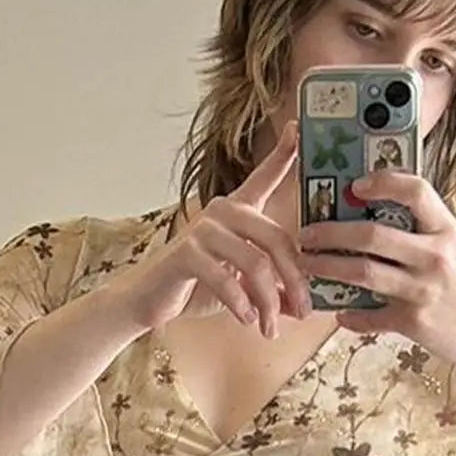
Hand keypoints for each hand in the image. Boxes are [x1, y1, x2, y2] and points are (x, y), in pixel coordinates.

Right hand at [111, 122, 311, 338]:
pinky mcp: (187, 253)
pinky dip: (241, 304)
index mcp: (239, 211)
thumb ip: (274, 292)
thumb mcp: (244, 289)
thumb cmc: (198, 288)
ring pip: (256, 264)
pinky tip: (247, 321)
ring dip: (269, 302)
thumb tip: (302, 308)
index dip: (284, 154)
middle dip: (295, 281)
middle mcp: (222, 211)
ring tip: (270, 328)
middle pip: (276, 238)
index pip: (264, 177)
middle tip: (305, 311)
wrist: (150, 302)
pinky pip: (226, 278)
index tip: (298, 127)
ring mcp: (203, 229)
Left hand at [297, 171, 455, 373]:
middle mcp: (434, 257)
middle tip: (308, 234)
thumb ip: (425, 233)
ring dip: (328, 267)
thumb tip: (379, 216)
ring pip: (363, 272)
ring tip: (308, 264)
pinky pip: (371, 317)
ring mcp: (422, 290)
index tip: (355, 185)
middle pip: (372, 235)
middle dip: (331, 232)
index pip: (415, 191)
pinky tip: (340, 314)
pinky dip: (350, 316)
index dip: (382, 182)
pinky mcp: (414, 322)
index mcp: (446, 231)